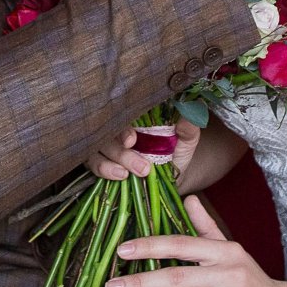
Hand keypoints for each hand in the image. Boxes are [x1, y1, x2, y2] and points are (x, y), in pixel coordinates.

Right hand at [86, 120, 201, 180]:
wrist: (170, 177)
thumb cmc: (175, 152)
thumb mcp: (186, 140)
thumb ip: (188, 127)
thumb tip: (193, 109)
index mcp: (136, 117)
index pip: (121, 114)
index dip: (123, 127)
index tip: (132, 140)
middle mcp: (118, 128)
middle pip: (107, 135)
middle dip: (120, 152)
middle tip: (141, 167)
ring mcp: (107, 145)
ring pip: (96, 150)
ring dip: (109, 163)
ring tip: (126, 175)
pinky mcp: (101, 162)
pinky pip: (93, 164)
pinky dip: (104, 170)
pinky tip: (119, 177)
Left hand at [104, 195, 286, 286]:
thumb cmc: (247, 276)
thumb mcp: (230, 248)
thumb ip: (205, 226)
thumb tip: (187, 197)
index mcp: (223, 251)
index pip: (181, 244)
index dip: (151, 246)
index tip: (122, 251)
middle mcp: (228, 274)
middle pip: (177, 278)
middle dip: (141, 283)